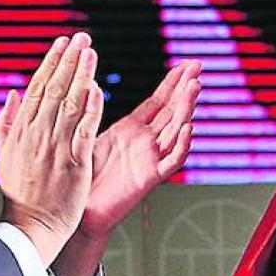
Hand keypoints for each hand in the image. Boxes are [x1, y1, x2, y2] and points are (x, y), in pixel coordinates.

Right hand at [0, 33, 102, 263]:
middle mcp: (36, 134)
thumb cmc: (19, 192)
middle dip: (68, 60)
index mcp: (20, 130)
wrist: (30, 225)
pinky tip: (97, 88)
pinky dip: (89, 108)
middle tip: (80, 37)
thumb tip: (11, 94)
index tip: (62, 43)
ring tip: (90, 52)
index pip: (37, 88)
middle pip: (53, 89)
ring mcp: (55, 147)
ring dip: (81, 75)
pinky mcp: (73, 162)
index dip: (51, 63)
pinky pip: (83, 130)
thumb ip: (7, 122)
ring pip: (69, 104)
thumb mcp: (4, 153)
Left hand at [80, 61, 200, 238]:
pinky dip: (182, 145)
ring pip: (176, 130)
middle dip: (185, 88)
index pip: (158, 100)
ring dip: (186, 109)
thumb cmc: (80, 177)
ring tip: (194, 88)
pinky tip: (188, 128)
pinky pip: (172, 161)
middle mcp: (146, 143)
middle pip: (172, 110)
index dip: (173, 82)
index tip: (186, 63)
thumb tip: (90, 82)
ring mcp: (150, 159)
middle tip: (198, 67)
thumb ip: (93, 111)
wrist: (77, 212)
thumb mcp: (87, 135)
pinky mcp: (149, 178)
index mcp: (132, 130)